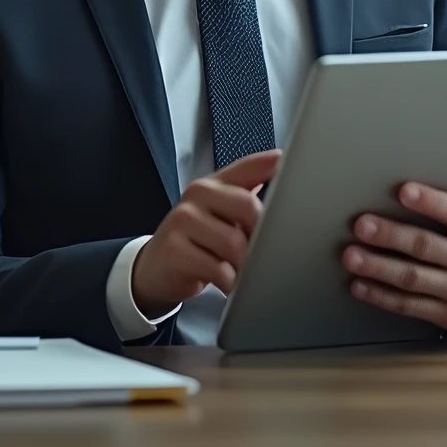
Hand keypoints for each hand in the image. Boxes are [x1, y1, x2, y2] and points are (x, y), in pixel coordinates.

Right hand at [131, 149, 280, 315]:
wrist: (156, 267)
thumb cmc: (196, 239)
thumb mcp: (220, 211)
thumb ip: (248, 188)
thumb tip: (280, 163)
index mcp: (213, 183)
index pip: (249, 168)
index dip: (272, 167)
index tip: (290, 168)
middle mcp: (197, 195)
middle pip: (248, 207)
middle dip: (261, 236)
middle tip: (263, 253)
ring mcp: (182, 221)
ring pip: (234, 243)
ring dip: (246, 265)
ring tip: (244, 272)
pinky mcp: (175, 250)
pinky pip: (217, 269)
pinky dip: (230, 282)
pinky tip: (229, 283)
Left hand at [343, 183, 446, 332]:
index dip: (431, 203)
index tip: (404, 191)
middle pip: (427, 246)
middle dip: (391, 234)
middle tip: (362, 225)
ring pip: (413, 278)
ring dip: (378, 266)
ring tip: (352, 255)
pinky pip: (409, 305)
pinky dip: (381, 295)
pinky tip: (361, 284)